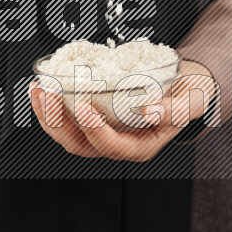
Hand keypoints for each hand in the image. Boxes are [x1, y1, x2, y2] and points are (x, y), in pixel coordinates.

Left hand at [28, 60, 214, 161]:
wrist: (186, 86)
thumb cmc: (190, 95)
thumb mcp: (192, 101)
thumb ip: (177, 109)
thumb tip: (150, 111)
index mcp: (142, 146)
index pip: (112, 146)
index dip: (95, 129)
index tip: (83, 105)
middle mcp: (119, 143)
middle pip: (80, 145)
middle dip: (57, 122)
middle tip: (47, 94)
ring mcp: (104, 132)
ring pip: (68, 135)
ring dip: (48, 115)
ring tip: (38, 89)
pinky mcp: (95, 119)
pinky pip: (68, 120)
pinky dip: (52, 105)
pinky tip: (44, 87)